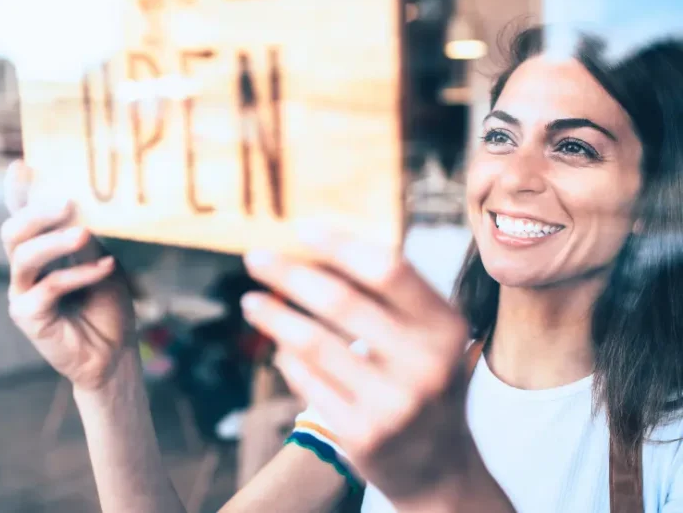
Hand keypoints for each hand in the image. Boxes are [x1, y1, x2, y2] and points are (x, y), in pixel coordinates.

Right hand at [1, 160, 135, 391]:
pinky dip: (79, 275)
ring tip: (83, 232)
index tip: (20, 165)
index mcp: (41, 251)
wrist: (115, 353)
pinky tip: (106, 268)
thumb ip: (87, 239)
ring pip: (24, 256)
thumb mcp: (103, 262)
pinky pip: (49, 287)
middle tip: (67, 201)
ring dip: (54, 241)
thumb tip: (81, 207)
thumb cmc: (107, 305)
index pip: (23, 216)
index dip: (18, 192)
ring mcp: (23, 292)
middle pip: (14, 231)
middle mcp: (26, 269)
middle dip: (36, 212)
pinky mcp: (28, 316)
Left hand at [241, 224, 472, 506]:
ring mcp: (394, 405)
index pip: (388, 269)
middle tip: (255, 258)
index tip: (301, 229)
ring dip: (274, 316)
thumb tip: (320, 248)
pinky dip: (287, 358)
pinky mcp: (362, 436)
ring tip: (251, 301)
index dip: (340, 244)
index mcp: (446, 328)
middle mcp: (426, 365)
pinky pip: (307, 382)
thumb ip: (391, 297)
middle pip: (341, 301)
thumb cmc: (425, 382)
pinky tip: (279, 346)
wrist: (438, 468)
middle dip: (290, 274)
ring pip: (313, 343)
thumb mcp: (431, 337)